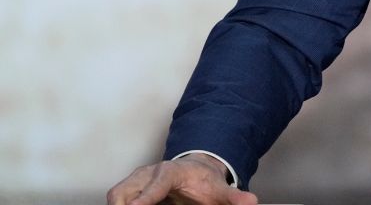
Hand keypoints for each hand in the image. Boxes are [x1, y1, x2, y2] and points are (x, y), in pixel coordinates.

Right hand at [106, 155, 256, 204]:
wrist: (196, 171)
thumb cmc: (203, 181)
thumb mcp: (220, 190)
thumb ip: (233, 197)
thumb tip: (251, 202)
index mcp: (171, 172)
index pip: (157, 183)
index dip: (146, 196)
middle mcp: (148, 173)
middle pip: (126, 191)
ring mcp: (135, 181)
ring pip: (118, 196)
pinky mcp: (128, 190)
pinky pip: (118, 200)